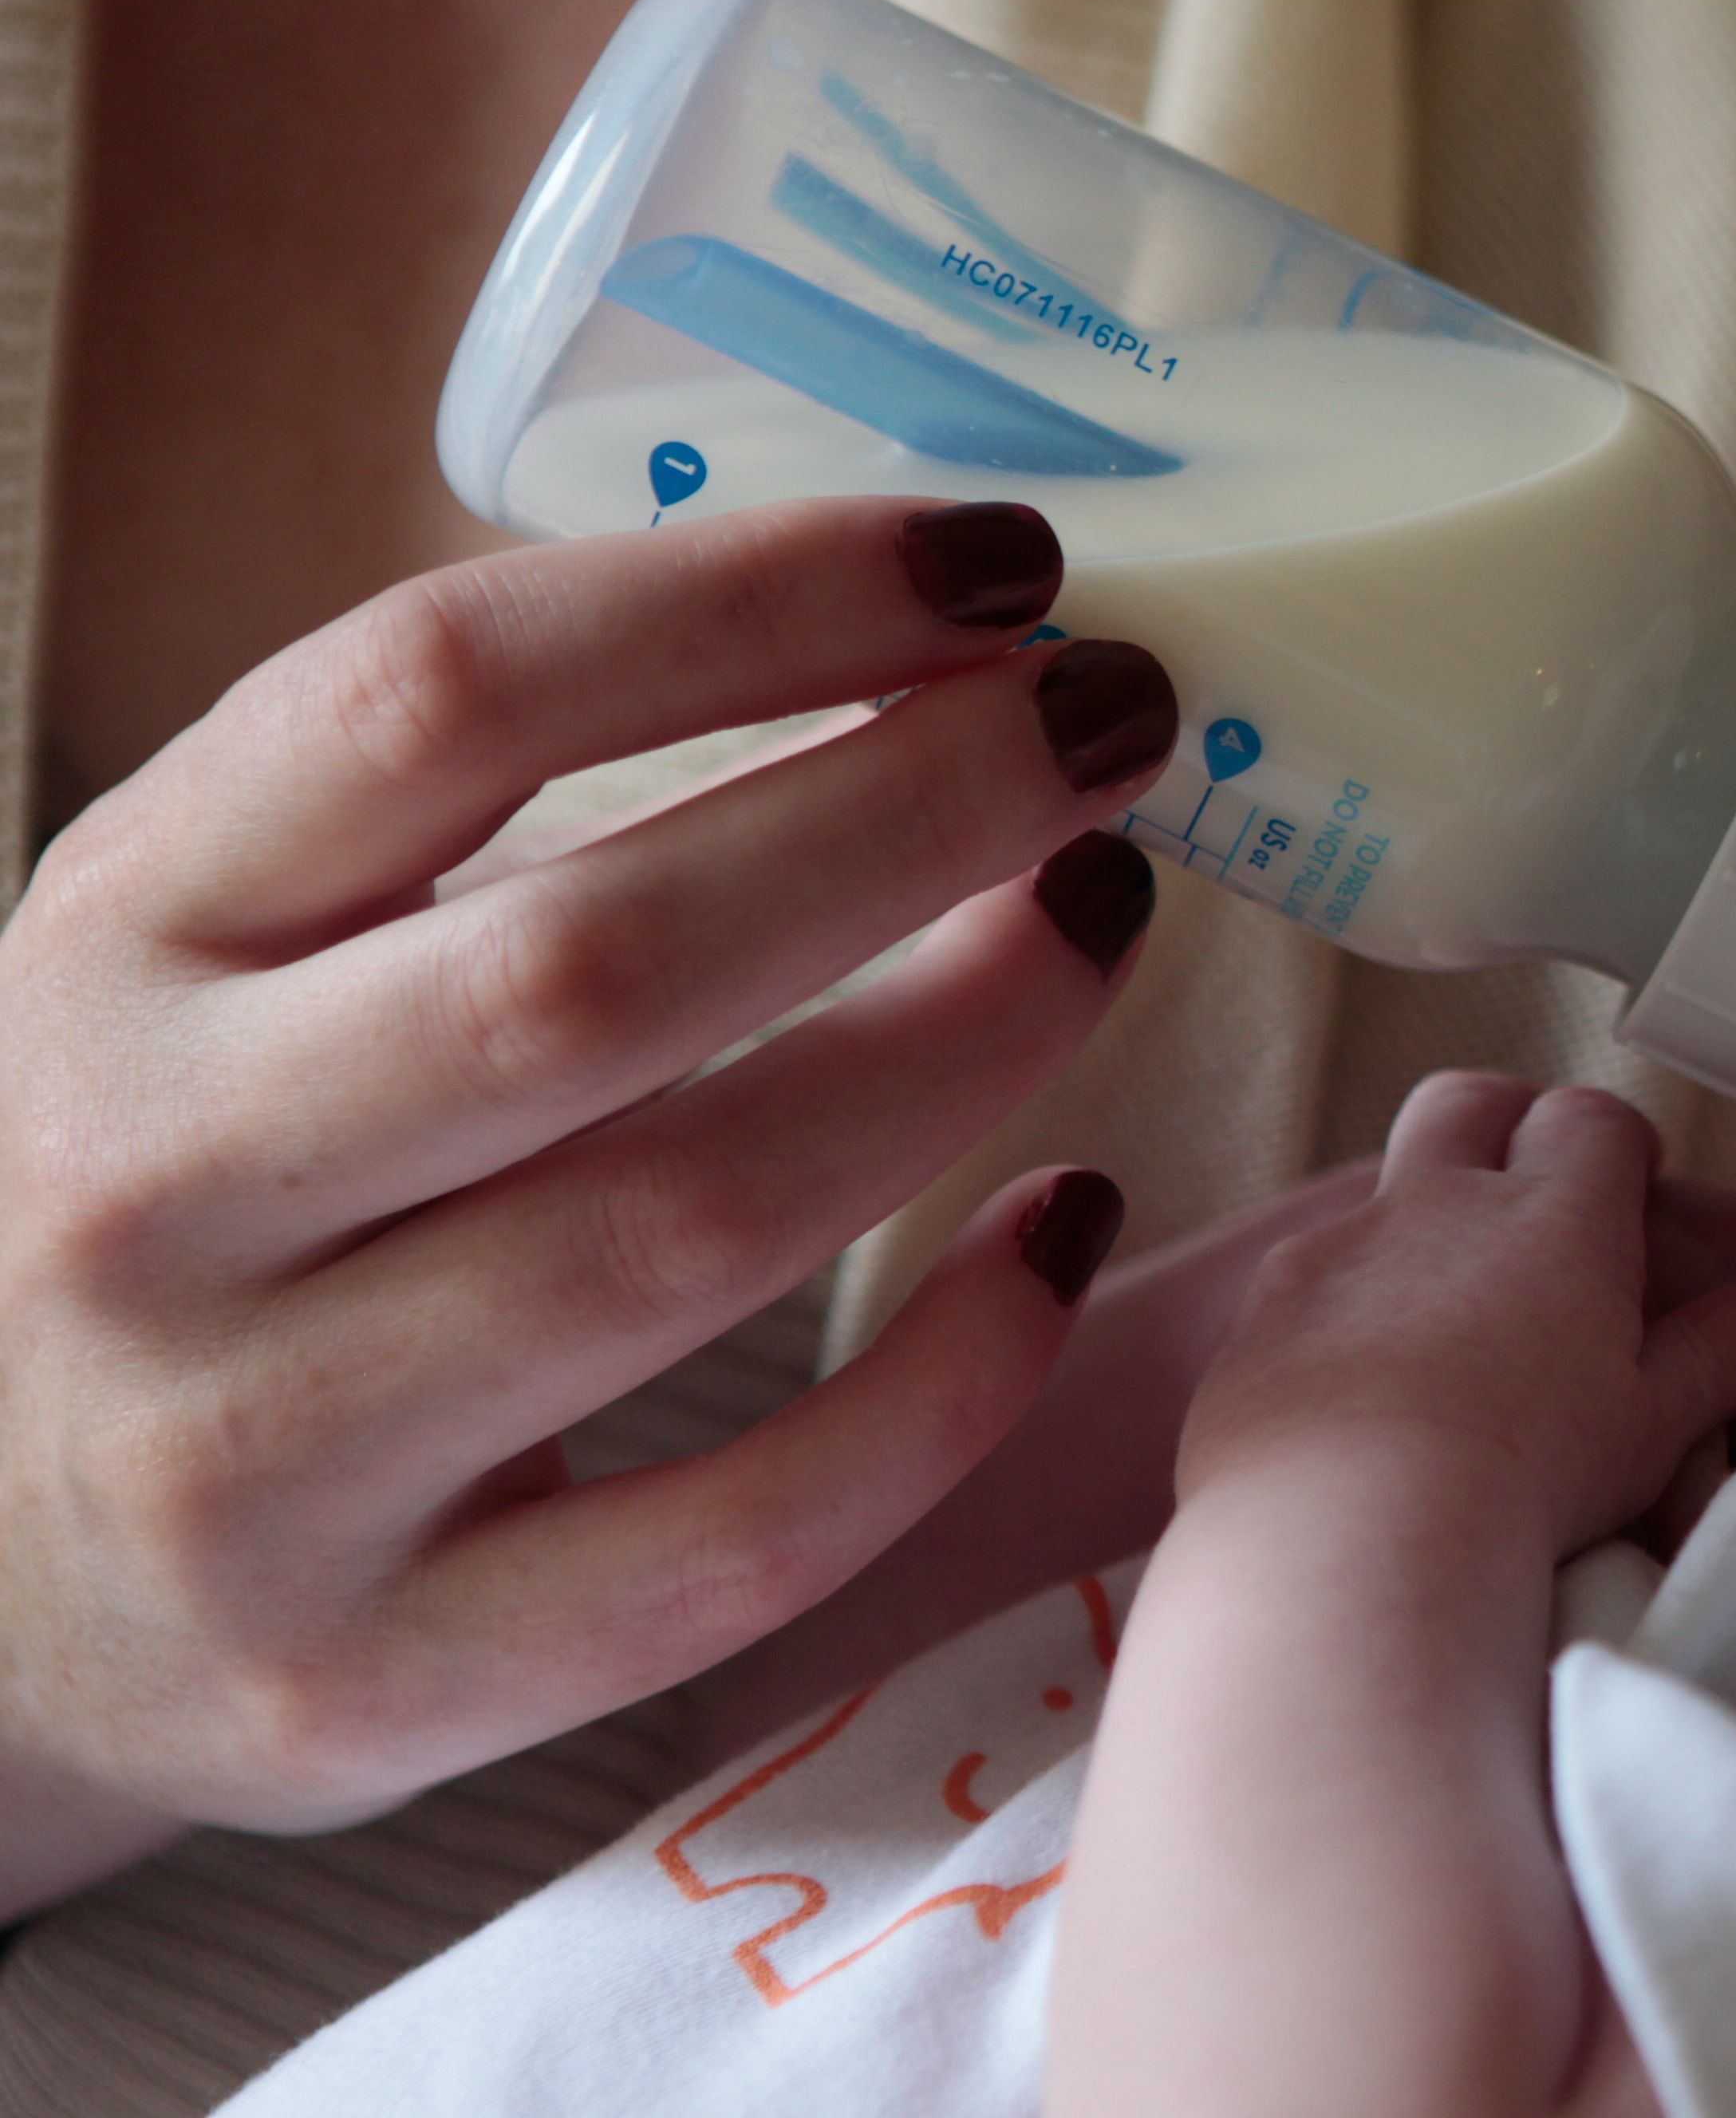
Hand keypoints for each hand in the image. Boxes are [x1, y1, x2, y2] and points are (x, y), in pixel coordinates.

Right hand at [0, 498, 1174, 1908]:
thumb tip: (893, 619)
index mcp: (118, 942)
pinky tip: (1067, 1222)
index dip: (755, 601)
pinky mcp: (387, 1678)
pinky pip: (744, 1526)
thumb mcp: (221, 949)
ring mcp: (262, 1460)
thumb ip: (461, 792)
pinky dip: (952, 1373)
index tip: (997, 560)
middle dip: (911, 818)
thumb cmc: (195, 1188)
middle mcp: (158, 1192)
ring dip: (963, 1048)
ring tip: (1103, 920)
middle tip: (1114, 727)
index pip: (443, 697)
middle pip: (597, 965)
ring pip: (692, 1226)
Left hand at [1181, 1076, 1735, 1557]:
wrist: (1351, 1528)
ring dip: (1415, 1227)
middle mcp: (1441, 1206)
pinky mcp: (1265, 1316)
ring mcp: (1341, 1253)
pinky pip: (1305, 1284)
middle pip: (1469, 1103)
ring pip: (1379, 1193)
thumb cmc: (1527, 1473)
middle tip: (1529, 1188)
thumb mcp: (1656, 1421)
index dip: (1614, 1142)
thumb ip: (1728, 1350)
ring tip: (1444, 1315)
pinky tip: (1359, 1390)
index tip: (1631, 1179)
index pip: (1590, 1120)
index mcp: (1555, 1218)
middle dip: (1503, 1124)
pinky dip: (1340, 1311)